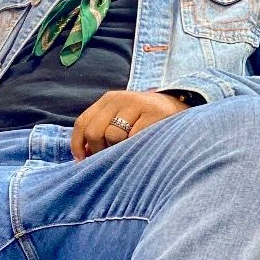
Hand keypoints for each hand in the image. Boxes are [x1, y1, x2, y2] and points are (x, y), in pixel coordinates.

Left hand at [71, 90, 189, 160]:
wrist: (181, 108)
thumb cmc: (146, 121)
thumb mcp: (121, 119)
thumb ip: (102, 131)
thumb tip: (83, 157)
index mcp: (108, 100)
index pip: (82, 123)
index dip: (78, 145)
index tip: (83, 161)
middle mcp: (120, 98)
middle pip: (94, 132)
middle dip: (99, 151)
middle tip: (111, 158)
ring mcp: (137, 104)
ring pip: (113, 136)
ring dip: (118, 150)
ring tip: (130, 151)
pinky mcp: (154, 114)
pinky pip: (134, 138)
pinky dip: (134, 149)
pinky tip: (142, 149)